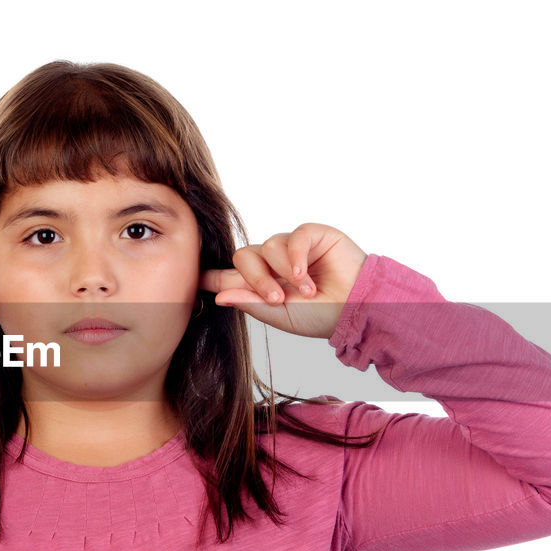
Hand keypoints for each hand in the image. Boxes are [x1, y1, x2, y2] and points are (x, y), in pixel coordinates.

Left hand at [199, 222, 367, 339]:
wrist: (356, 309)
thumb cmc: (323, 316)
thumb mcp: (282, 315)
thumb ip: (251, 303)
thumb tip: (219, 296)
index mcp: (262, 284)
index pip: (230, 276)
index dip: (212, 276)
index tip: (194, 278)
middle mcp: (273, 263)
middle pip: (244, 256)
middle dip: (255, 278)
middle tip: (276, 298)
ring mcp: (291, 248)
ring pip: (267, 245)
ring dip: (282, 270)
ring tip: (305, 290)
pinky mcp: (312, 235)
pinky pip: (293, 236)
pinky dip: (296, 255)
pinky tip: (305, 275)